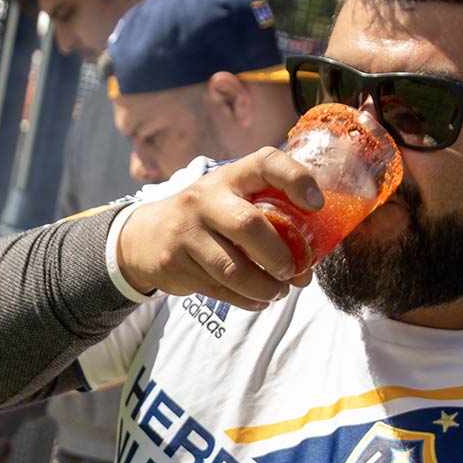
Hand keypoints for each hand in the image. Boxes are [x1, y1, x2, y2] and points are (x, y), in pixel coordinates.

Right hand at [117, 147, 319, 309]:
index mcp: (229, 177)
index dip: (296, 179)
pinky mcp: (175, 264)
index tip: (317, 205)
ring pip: (233, 269)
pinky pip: (220, 290)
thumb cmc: (207, 217)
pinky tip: (257, 299)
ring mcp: (185, 232)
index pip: (265, 162)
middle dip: (278, 254)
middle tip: (293, 270)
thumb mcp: (230, 200)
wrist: (145, 235)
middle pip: (248, 225)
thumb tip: (307, 265)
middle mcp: (204, 200)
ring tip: (277, 291)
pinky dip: (247, 300)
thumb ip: (267, 218)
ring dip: (264, 287)